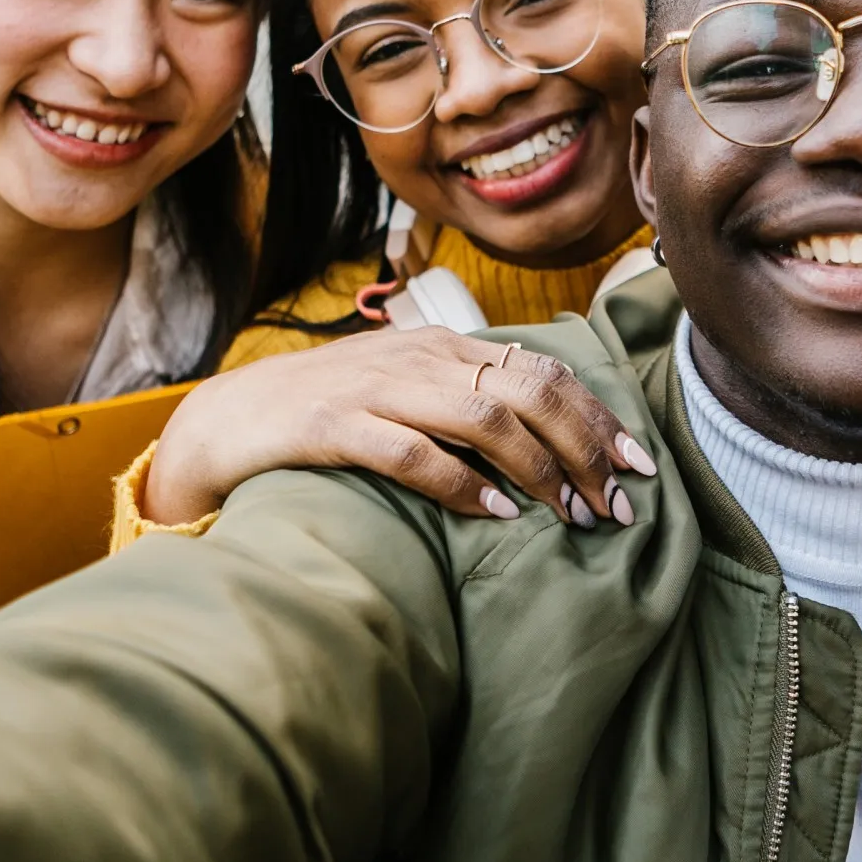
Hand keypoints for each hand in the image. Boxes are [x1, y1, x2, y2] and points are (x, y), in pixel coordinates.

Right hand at [142, 325, 658, 527]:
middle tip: (617, 502)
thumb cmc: (326, 415)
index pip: (541, 370)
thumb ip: (466, 404)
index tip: (637, 464)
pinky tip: (495, 514)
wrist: (224, 422)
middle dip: (583, 446)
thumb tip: (548, 441)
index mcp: (442, 347)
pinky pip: (411, 451)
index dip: (596, 415)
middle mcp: (417, 359)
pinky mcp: (331, 425)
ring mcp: (374, 388)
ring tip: (571, 514)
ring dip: (538, 468)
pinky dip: (461, 482)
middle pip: (527, 390)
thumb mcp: (406, 395)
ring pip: (482, 415)